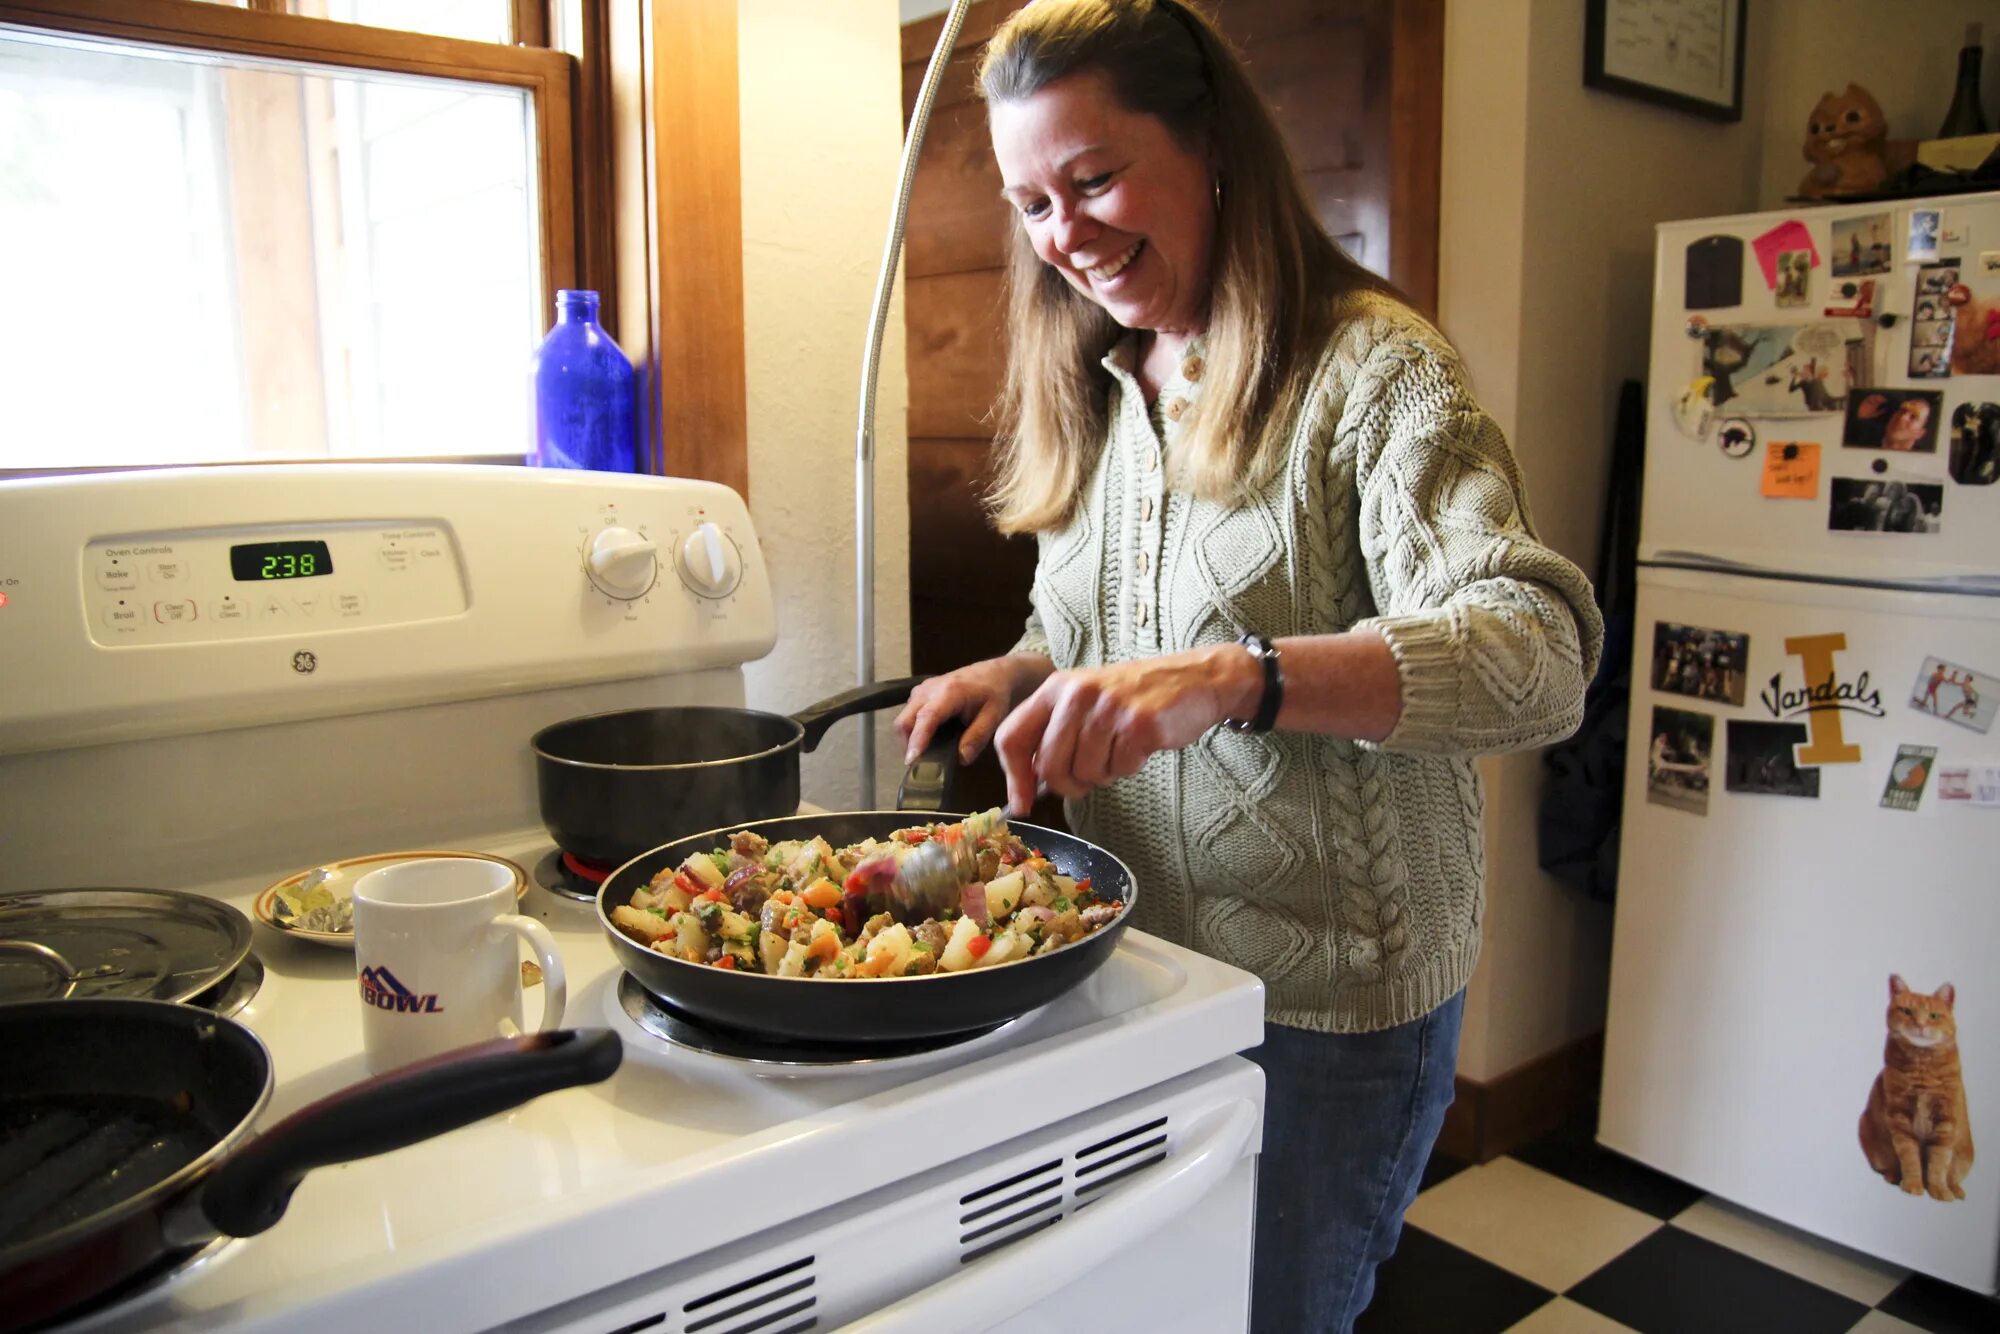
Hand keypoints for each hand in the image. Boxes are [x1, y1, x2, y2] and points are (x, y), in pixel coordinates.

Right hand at [895, 655, 1052, 764]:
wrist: (993, 674)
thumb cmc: (994, 693)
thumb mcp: (993, 717)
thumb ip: (977, 738)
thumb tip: (962, 758)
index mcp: (950, 693)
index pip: (926, 718)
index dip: (917, 740)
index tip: (912, 760)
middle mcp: (930, 689)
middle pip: (904, 721)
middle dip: (907, 745)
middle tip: (920, 765)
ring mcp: (922, 690)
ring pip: (903, 720)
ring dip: (910, 739)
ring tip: (928, 753)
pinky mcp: (920, 694)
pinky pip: (908, 716)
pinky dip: (913, 731)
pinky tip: (930, 739)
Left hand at [993, 646, 1261, 813]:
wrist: (1195, 680)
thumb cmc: (1135, 698)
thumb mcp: (1085, 702)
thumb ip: (1054, 733)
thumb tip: (1026, 784)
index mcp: (1056, 688)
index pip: (1012, 737)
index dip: (1013, 777)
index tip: (1021, 803)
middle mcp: (1077, 694)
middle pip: (1048, 766)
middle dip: (1069, 784)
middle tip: (1091, 775)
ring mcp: (1108, 708)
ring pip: (1085, 773)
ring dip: (1103, 774)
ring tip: (1120, 749)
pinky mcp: (1138, 725)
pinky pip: (1119, 770)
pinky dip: (1128, 768)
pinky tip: (1139, 746)